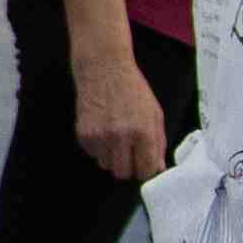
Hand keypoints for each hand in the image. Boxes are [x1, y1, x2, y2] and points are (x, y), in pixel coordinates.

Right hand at [68, 42, 170, 181]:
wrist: (104, 69)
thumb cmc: (133, 90)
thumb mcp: (154, 113)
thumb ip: (158, 142)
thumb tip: (158, 167)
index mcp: (143, 132)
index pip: (146, 170)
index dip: (146, 169)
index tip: (144, 164)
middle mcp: (121, 137)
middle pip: (123, 173)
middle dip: (127, 166)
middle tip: (129, 152)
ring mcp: (100, 137)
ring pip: (106, 165)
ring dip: (112, 156)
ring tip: (114, 135)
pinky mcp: (84, 135)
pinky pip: (93, 154)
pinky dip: (99, 147)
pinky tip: (102, 128)